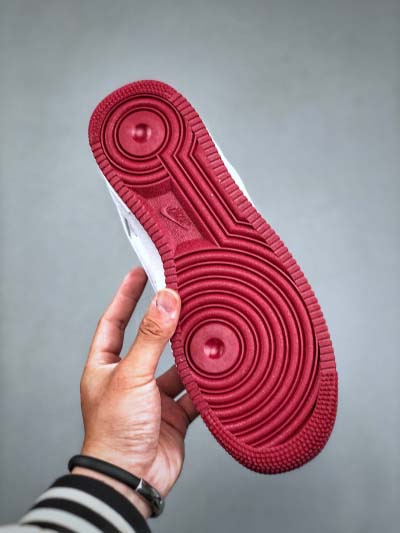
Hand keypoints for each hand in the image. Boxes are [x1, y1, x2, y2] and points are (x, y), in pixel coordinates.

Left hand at [74, 267, 197, 517]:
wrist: (131, 480)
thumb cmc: (115, 432)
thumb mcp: (132, 375)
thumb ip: (151, 337)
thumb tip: (165, 300)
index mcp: (107, 366)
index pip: (114, 320)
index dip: (126, 295)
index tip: (140, 271)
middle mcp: (129, 378)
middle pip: (150, 340)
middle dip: (166, 321)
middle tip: (183, 296)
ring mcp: (151, 397)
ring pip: (175, 366)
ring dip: (190, 354)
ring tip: (207, 331)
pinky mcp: (172, 415)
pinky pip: (192, 392)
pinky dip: (205, 383)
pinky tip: (217, 370)